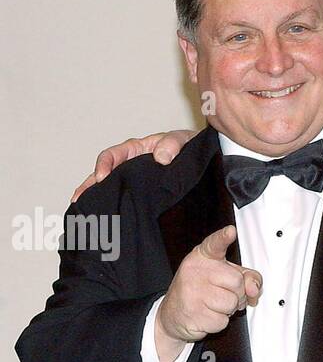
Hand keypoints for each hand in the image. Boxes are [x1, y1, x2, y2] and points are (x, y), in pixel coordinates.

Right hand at [72, 129, 196, 202]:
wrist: (205, 161)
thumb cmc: (190, 147)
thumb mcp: (183, 140)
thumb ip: (173, 144)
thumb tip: (161, 157)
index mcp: (137, 150)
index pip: (113, 155)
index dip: (104, 165)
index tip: (101, 178)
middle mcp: (132, 166)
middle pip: (103, 175)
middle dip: (89, 187)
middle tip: (78, 200)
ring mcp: (135, 182)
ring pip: (110, 190)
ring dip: (96, 200)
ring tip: (84, 214)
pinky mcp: (143, 197)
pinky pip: (124, 202)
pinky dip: (113, 209)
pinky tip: (106, 222)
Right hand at [155, 224, 261, 361]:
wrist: (172, 314)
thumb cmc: (202, 291)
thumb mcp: (223, 276)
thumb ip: (246, 276)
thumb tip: (254, 289)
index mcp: (203, 257)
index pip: (215, 244)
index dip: (223, 238)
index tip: (230, 231)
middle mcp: (196, 270)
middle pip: (237, 281)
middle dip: (237, 293)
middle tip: (223, 294)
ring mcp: (192, 291)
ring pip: (232, 303)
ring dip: (228, 309)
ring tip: (213, 305)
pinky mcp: (193, 312)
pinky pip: (223, 320)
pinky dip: (219, 322)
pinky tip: (206, 315)